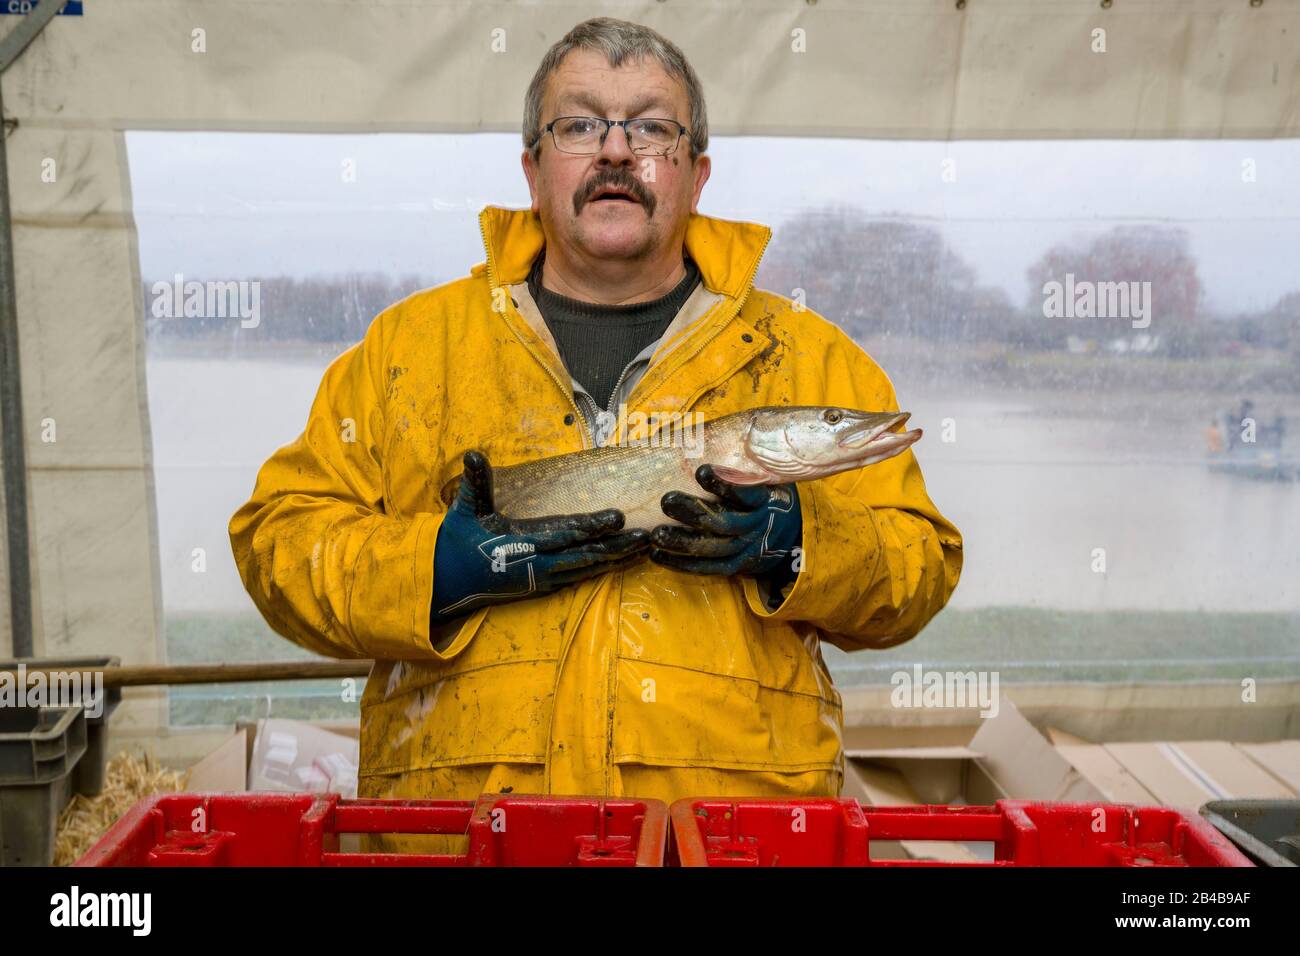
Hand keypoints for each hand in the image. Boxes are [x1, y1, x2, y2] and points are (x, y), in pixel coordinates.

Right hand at [430, 451, 650, 624]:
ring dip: (617, 559)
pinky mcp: (544, 587)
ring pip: (588, 569)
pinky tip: (622, 562)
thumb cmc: (459, 541)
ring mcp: (543, 579)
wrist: (447, 582)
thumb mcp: (465, 511)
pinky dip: (603, 570)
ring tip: (645, 548)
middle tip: (647, 537)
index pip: (565, 533)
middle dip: (618, 546)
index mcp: (523, 544)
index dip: (592, 525)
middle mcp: (538, 565)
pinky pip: (580, 578)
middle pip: (586, 555)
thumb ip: (475, 483)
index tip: (618, 517)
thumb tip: (472, 454)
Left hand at [648, 464, 802, 579]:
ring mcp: (746, 548)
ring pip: (713, 548)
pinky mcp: (736, 566)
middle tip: (666, 500)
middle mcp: (756, 526)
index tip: (700, 470)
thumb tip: (696, 433)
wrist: (787, 533)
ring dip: (682, 542)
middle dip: (693, 511)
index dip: (725, 483)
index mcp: (764, 500)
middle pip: (724, 522)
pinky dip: (682, 564)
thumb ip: (739, 461)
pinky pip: (708, 568)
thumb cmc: (762, 494)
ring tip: (655, 534)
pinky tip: (656, 555)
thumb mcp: (762, 476)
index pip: (747, 493)